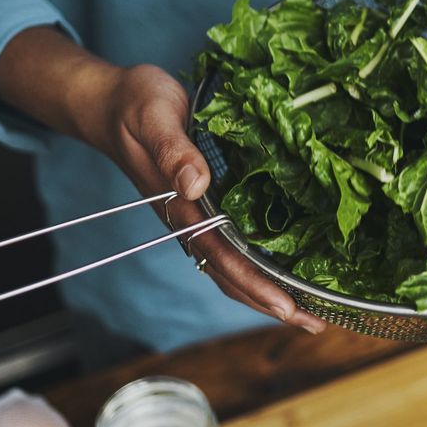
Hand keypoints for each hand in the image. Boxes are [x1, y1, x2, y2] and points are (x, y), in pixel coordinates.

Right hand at [85, 64, 327, 333]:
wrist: (110, 102)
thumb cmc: (134, 105)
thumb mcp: (154, 117)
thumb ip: (173, 151)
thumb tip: (196, 184)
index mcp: (181, 207)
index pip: (222, 256)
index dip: (255, 284)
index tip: (287, 308)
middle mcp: (191, 220)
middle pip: (232, 275)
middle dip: (271, 302)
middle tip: (316, 324)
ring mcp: (197, 217)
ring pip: (235, 267)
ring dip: (269, 292)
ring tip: (309, 312)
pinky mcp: (205, 205)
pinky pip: (235, 245)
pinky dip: (261, 265)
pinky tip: (287, 272)